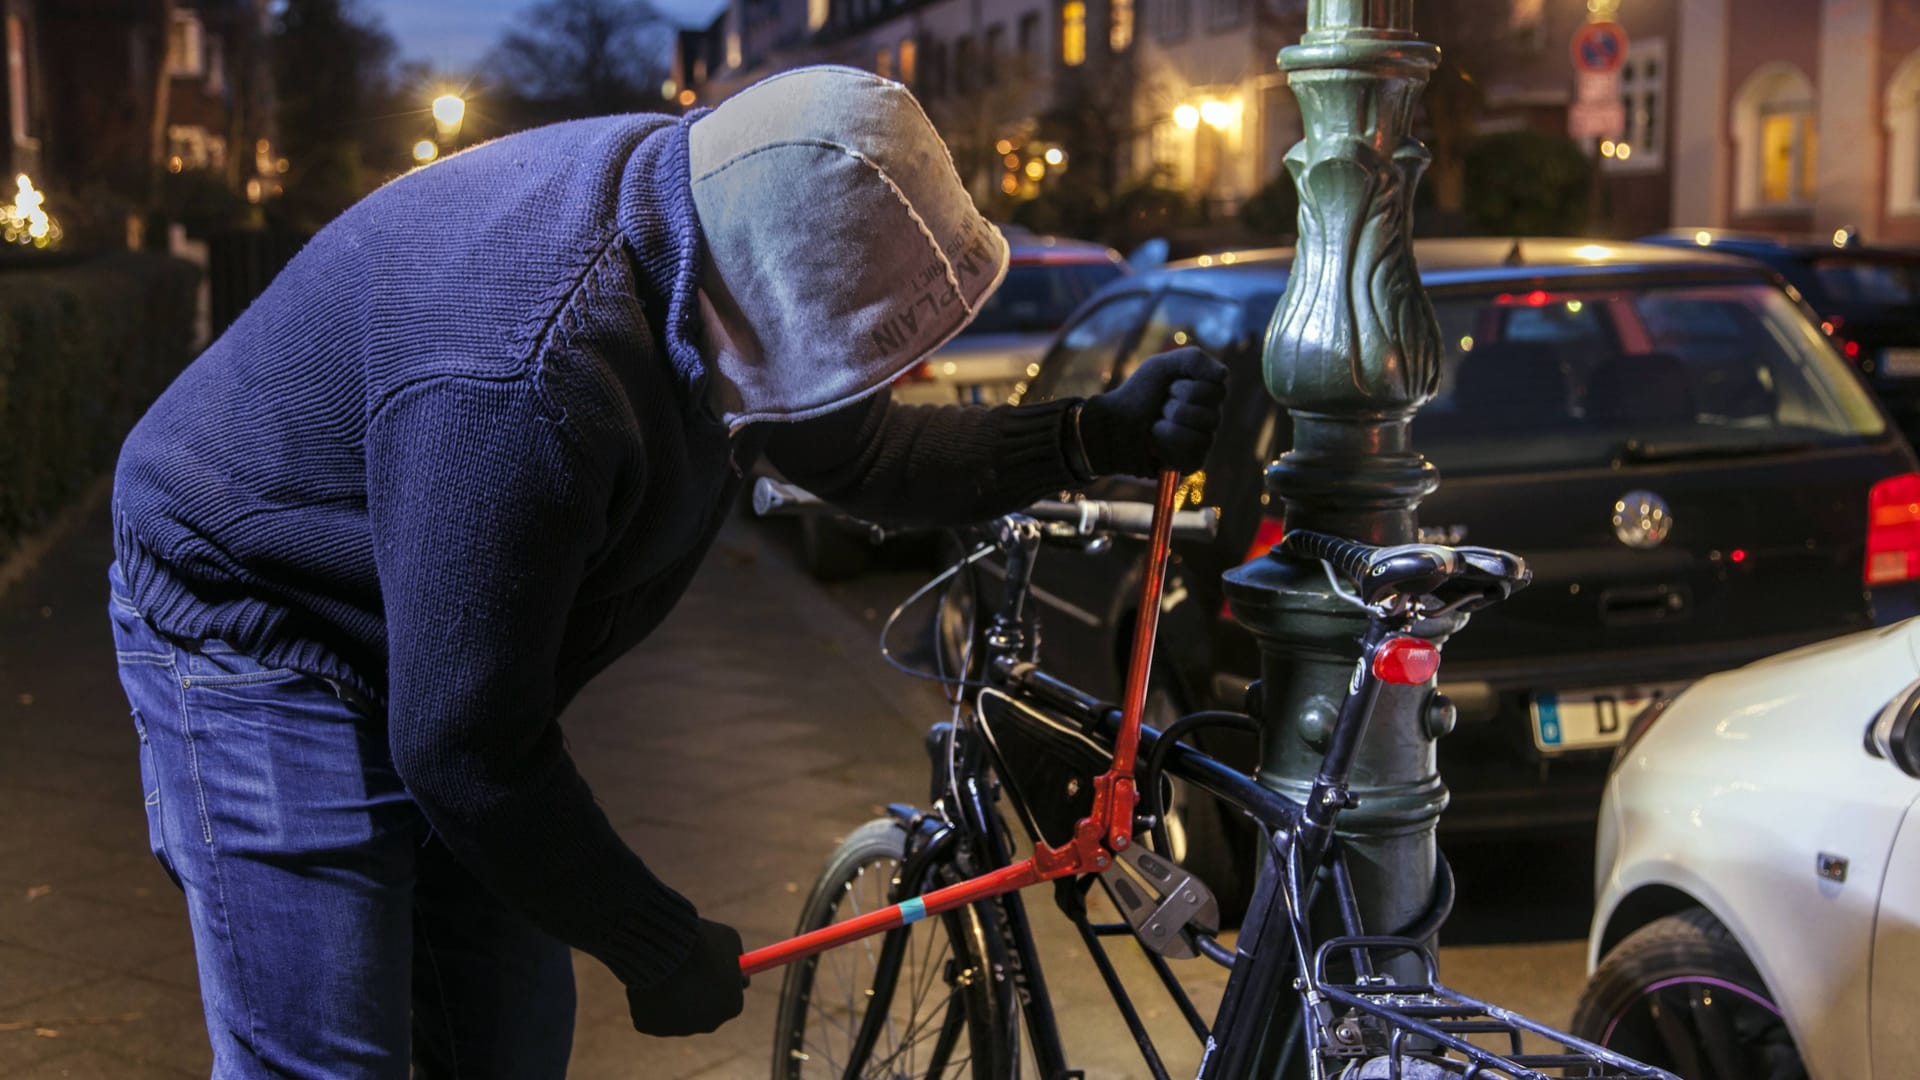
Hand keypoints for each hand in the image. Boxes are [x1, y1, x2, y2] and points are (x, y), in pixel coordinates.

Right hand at [627, 919, 747, 1036]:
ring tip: (665, 962)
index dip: (719, 981)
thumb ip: (735, 955)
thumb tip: (737, 961)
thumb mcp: (728, 940)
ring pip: (673, 1008)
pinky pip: (649, 1008)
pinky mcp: (649, 1025)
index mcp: (732, 1006)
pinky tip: (649, 974)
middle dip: (694, 991)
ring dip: (669, 991)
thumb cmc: (702, 942)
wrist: (666, 948)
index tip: (710, 967)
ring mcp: (677, 1028)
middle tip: (686, 966)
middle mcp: (707, 1024)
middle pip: (702, 1009)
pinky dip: (647, 993)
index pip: (730, 998)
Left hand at [1077, 347, 1228, 477]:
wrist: (1113, 426)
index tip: (1168, 387)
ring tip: (1155, 426)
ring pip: (1203, 435)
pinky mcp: (1193, 462)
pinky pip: (1193, 453)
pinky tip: (1156, 443)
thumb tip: (1224, 375)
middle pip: (1212, 415)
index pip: (1219, 389)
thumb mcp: (1161, 366)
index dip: (1188, 387)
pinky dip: (1168, 444)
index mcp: (1207, 393)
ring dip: (1170, 426)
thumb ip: (1194, 360)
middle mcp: (1210, 417)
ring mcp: (1204, 441)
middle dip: (1177, 408)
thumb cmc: (1137, 395)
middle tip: (1160, 408)